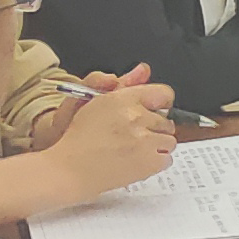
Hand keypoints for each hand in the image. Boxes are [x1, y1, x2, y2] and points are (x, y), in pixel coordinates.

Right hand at [36, 69, 176, 196]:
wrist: (69, 169)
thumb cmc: (78, 139)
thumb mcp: (95, 102)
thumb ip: (124, 85)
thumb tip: (144, 69)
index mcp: (123, 99)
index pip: (163, 93)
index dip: (161, 103)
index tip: (156, 110)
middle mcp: (136, 117)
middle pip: (166, 121)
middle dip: (154, 128)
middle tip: (135, 136)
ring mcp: (144, 140)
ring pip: (169, 140)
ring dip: (156, 146)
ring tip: (135, 150)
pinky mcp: (148, 162)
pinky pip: (167, 159)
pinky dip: (155, 162)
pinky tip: (137, 162)